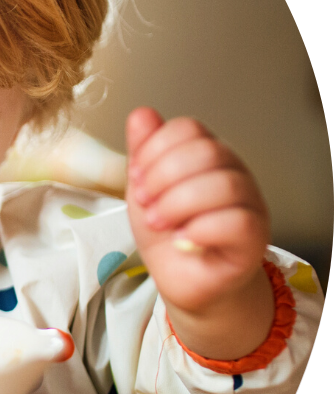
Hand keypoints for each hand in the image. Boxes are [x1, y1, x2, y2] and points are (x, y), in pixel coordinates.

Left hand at [127, 108, 273, 358]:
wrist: (182, 280)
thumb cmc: (167, 232)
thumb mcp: (144, 187)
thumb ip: (143, 151)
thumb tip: (142, 114)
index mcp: (206, 156)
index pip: (188, 128)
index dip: (155, 149)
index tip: (137, 177)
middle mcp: (234, 174)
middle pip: (206, 151)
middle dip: (163, 177)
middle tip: (146, 203)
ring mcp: (250, 205)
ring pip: (225, 185)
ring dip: (178, 204)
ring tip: (159, 223)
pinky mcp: (256, 239)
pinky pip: (238, 222)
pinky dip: (201, 229)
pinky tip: (183, 240)